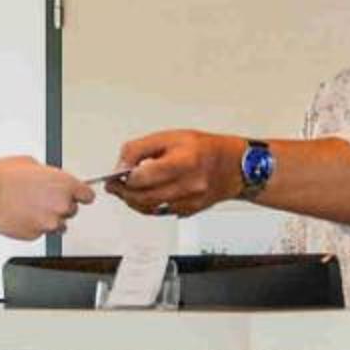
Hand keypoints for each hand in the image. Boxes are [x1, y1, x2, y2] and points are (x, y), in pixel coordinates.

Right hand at [0, 156, 93, 239]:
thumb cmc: (3, 176)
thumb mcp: (32, 164)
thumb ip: (50, 175)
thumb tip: (52, 179)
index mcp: (65, 185)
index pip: (88, 196)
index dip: (80, 194)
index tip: (77, 195)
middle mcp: (60, 206)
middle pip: (72, 210)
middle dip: (60, 205)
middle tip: (43, 198)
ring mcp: (48, 223)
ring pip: (58, 224)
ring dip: (49, 217)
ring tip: (31, 207)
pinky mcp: (35, 235)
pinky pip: (41, 232)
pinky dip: (34, 225)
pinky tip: (22, 214)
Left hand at [107, 130, 242, 217]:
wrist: (234, 167)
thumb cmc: (204, 149)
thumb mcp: (170, 137)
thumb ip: (141, 149)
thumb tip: (120, 165)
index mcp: (182, 161)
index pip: (142, 177)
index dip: (125, 177)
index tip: (117, 174)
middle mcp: (188, 185)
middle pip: (143, 196)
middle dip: (124, 192)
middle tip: (115, 185)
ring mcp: (189, 201)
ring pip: (148, 208)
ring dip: (132, 201)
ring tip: (127, 190)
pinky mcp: (188, 211)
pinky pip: (159, 212)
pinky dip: (147, 205)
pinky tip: (144, 196)